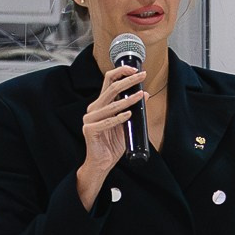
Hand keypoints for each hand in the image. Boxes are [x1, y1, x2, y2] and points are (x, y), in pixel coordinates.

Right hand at [75, 62, 146, 206]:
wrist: (102, 163)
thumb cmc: (112, 144)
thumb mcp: (127, 124)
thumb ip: (133, 109)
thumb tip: (145, 94)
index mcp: (101, 104)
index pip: (108, 82)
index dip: (121, 73)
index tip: (136, 70)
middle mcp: (94, 109)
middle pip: (111, 89)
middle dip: (128, 81)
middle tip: (142, 76)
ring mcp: (90, 119)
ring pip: (111, 105)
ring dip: (128, 100)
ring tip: (140, 96)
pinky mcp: (89, 130)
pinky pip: (107, 121)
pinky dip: (119, 118)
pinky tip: (128, 114)